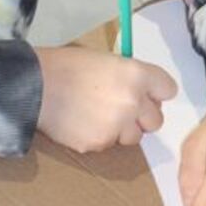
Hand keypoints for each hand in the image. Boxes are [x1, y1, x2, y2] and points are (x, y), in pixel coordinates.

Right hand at [35, 46, 176, 151]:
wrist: (37, 86)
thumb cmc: (69, 66)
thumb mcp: (108, 61)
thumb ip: (131, 77)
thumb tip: (143, 91)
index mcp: (138, 74)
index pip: (169, 90)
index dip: (157, 93)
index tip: (148, 94)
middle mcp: (134, 101)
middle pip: (156, 120)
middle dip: (142, 117)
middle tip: (123, 109)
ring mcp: (118, 125)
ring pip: (134, 137)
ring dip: (122, 130)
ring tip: (99, 115)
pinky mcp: (99, 143)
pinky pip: (108, 144)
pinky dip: (99, 137)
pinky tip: (83, 123)